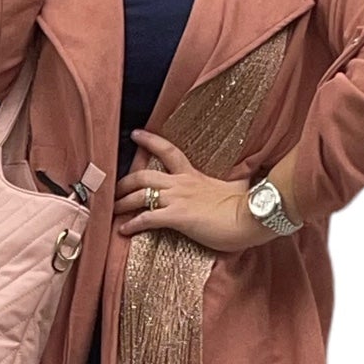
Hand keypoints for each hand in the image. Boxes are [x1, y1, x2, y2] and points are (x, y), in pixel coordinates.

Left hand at [114, 130, 261, 254]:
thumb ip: (236, 178)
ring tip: (112, 210)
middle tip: (114, 189)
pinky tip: (123, 230)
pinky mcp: (177, 216)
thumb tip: (248, 174)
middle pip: (143, 175)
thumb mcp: (239, 185)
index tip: (136, 134)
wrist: (252, 216)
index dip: (150, 140)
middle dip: (125, 182)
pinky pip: (147, 218)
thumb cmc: (246, 204)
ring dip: (122, 203)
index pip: (168, 151)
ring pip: (140, 195)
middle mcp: (181, 184)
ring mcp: (177, 199)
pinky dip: (132, 224)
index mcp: (193, 175)